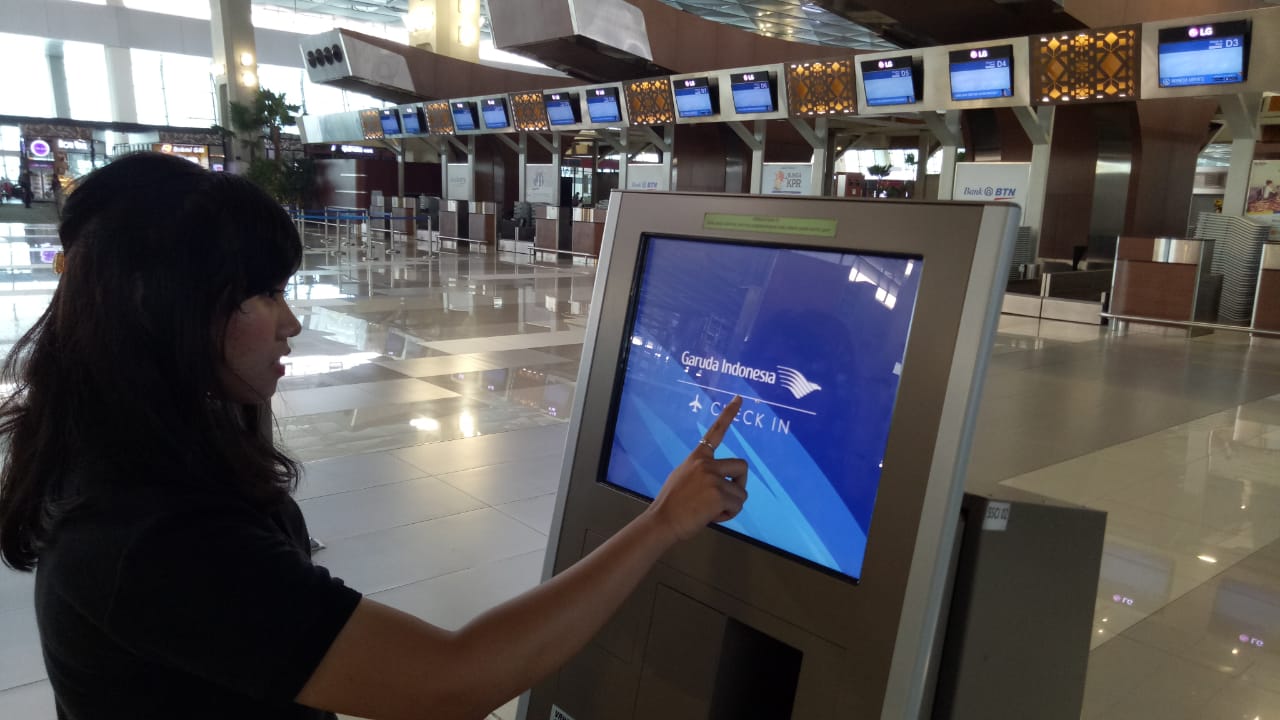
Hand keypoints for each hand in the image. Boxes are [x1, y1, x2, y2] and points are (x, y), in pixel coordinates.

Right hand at [646, 396, 748, 541]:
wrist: (663, 520)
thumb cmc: (672, 504)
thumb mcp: (683, 477)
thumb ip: (702, 472)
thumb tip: (720, 480)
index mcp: (698, 457)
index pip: (716, 431)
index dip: (729, 414)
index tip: (740, 399)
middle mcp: (706, 463)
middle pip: (742, 467)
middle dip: (740, 484)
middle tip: (728, 498)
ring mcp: (713, 478)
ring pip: (741, 492)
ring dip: (732, 504)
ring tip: (712, 510)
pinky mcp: (719, 494)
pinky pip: (738, 505)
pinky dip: (729, 514)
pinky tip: (712, 516)